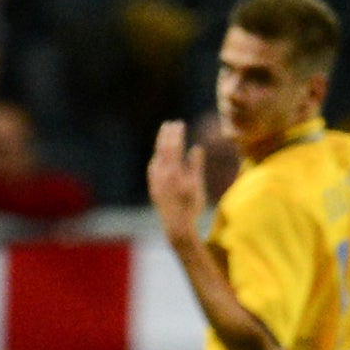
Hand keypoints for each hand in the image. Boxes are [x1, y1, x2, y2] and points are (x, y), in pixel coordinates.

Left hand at [147, 120, 205, 240]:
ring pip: (156, 158)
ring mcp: (156, 182)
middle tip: (169, 124)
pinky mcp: (154, 188)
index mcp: (174, 172)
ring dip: (160, 146)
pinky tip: (157, 158)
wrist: (176, 226)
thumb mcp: (196, 185)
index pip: (174, 147)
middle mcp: (162, 175)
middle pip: (163, 150)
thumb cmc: (191, 206)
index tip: (179, 123)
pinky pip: (152, 169)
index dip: (176, 134)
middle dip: (166, 136)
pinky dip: (156, 159)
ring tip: (163, 135)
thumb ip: (195, 166)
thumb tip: (195, 148)